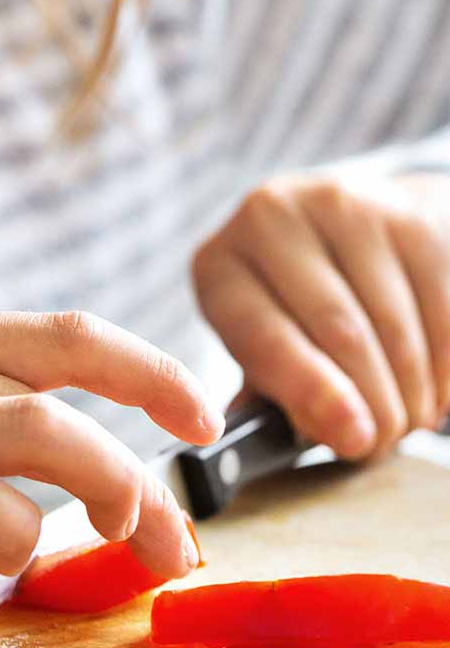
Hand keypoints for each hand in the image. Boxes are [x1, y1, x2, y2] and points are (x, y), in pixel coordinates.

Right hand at [0, 310, 222, 592]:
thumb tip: (50, 497)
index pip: (65, 336)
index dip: (146, 368)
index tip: (200, 410)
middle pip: (64, 396)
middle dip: (143, 469)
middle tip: (176, 536)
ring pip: (32, 434)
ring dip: (104, 489)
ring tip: (126, 540)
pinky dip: (11, 534)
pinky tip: (3, 563)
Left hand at [192, 172, 449, 459]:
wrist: (342, 233)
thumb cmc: (288, 308)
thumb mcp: (260, 344)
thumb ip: (271, 392)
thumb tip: (290, 440)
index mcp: (220, 266)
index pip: (263, 334)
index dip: (309, 391)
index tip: (353, 439)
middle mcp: (271, 220)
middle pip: (339, 331)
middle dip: (372, 403)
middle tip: (384, 441)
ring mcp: (341, 206)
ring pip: (395, 324)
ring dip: (412, 389)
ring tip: (407, 417)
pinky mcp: (404, 213)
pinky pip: (440, 304)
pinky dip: (444, 362)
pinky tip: (432, 386)